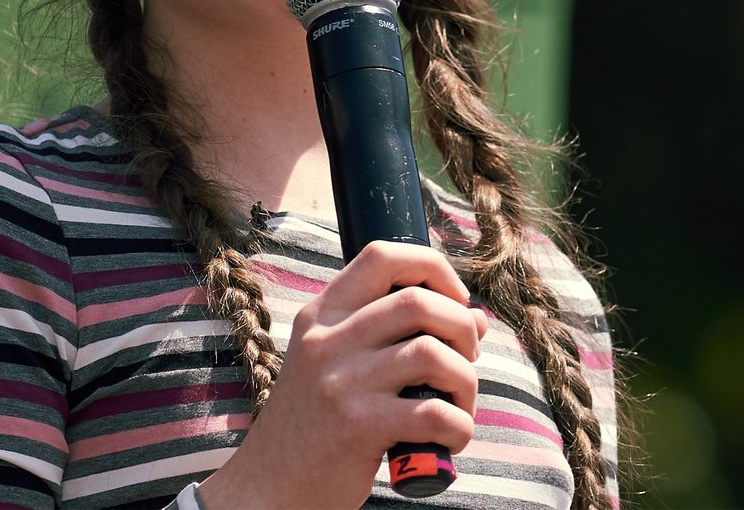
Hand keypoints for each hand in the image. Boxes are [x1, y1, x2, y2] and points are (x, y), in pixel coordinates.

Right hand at [195, 241, 488, 508]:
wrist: (267, 489)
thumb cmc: (315, 425)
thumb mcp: (338, 366)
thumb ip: (397, 335)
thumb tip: (476, 317)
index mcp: (322, 316)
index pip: (383, 256)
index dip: (432, 268)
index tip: (454, 300)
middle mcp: (327, 341)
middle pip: (419, 301)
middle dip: (462, 328)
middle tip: (465, 360)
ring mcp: (340, 382)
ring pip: (433, 353)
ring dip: (465, 380)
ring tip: (459, 405)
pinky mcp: (358, 427)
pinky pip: (434, 412)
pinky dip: (459, 426)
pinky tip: (451, 438)